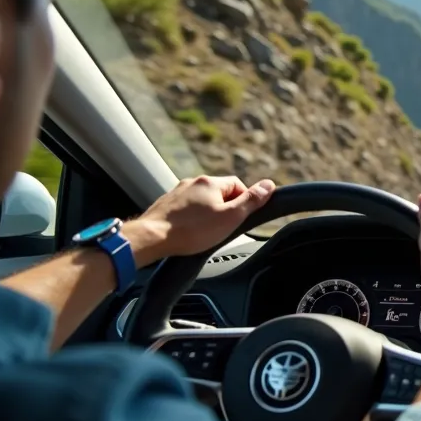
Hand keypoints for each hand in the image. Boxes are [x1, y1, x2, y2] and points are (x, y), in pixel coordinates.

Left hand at [123, 176, 275, 265]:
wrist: (151, 238)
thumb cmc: (191, 230)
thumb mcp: (230, 217)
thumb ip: (251, 201)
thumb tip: (269, 185)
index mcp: (211, 182)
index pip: (238, 185)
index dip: (244, 202)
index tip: (241, 218)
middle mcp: (193, 182)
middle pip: (219, 192)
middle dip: (225, 208)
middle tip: (224, 227)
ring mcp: (177, 192)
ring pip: (201, 200)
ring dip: (207, 213)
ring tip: (204, 232)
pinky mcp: (165, 204)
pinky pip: (186, 208)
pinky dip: (190, 218)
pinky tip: (188, 232)